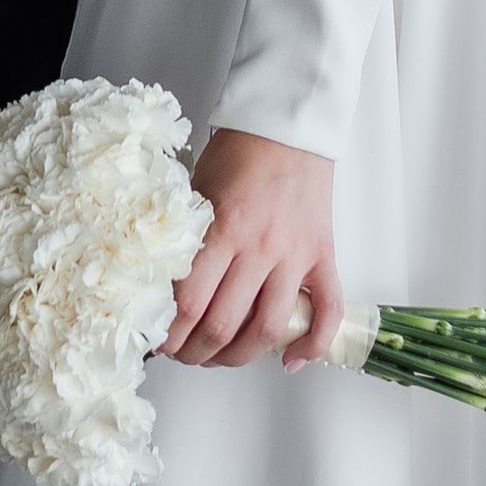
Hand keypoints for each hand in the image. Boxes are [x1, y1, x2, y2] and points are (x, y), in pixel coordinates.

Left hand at [162, 130, 342, 369]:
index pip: (189, 302)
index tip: (159, 341)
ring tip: (220, 357)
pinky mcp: (323, 255)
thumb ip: (184, 237)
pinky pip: (327, 311)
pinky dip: (311, 344)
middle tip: (183, 353)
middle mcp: (260, 246)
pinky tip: (289, 360)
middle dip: (196, 352)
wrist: (288, 125)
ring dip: (239, 356)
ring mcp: (295, 254)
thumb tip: (159, 288)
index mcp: (223, 227)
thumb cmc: (239, 152)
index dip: (169, 334)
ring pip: (269, 329)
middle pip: (223, 324)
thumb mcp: (197, 190)